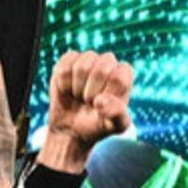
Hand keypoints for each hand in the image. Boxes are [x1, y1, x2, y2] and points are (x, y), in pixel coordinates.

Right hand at [37, 50, 134, 173]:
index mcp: (123, 75)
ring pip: (81, 67)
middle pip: (101, 70)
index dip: (106, 94)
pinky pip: (65, 67)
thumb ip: (117, 114)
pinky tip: (68, 90)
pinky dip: (64, 83)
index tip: (102, 105)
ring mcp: (88, 59)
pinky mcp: (69, 59)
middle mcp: (108, 63)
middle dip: (91, 93)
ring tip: (79, 96)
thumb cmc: (97, 125)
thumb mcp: (114, 126)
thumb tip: (101, 100)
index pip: (118, 78)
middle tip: (89, 102)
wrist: (72, 128)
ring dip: (77, 88)